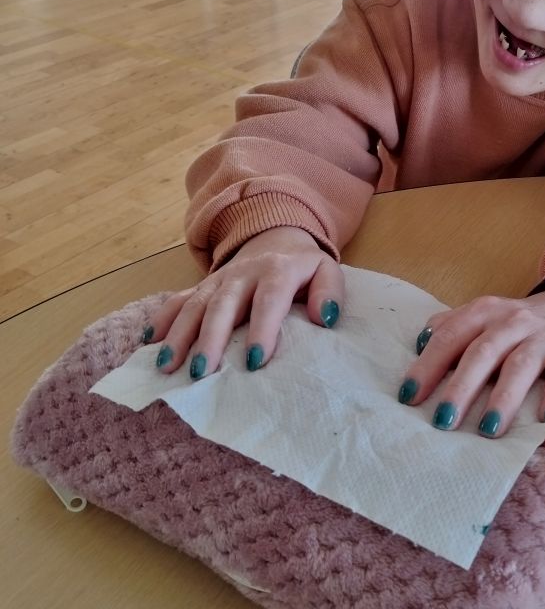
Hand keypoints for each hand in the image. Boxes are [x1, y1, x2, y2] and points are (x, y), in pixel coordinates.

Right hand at [144, 227, 343, 377]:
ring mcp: (218, 280)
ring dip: (179, 335)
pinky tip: (149, 342)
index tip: (254, 361)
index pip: (268, 300)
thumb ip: (330, 292)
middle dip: (210, 338)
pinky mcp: (202, 286)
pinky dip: (162, 319)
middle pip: (223, 305)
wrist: (276, 236)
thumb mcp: (326, 272)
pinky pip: (178, 300)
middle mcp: (243, 274)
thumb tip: (325, 318)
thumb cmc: (303, 268)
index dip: (262, 329)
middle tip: (200, 372)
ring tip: (166, 365)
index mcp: (277, 271)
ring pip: (195, 305)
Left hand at [398, 290, 544, 437]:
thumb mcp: (486, 316)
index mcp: (485, 312)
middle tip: (443, 421)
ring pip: (522, 364)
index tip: (408, 398)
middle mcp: (514, 321)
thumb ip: (453, 326)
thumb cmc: (522, 324)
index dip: (428, 366)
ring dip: (504, 398)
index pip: (450, 337)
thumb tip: (418, 346)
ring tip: (487, 430)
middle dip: (461, 387)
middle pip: (483, 352)